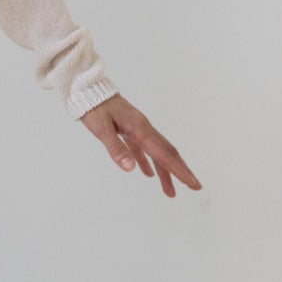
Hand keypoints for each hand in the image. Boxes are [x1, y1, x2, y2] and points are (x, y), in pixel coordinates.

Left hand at [79, 93, 201, 196]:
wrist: (87, 89)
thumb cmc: (94, 107)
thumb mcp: (102, 129)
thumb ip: (117, 149)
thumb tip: (131, 169)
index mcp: (140, 129)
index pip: (163, 155)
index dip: (179, 171)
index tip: (192, 183)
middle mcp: (144, 129)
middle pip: (167, 153)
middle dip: (181, 171)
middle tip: (194, 186)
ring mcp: (137, 129)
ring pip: (157, 153)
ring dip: (165, 172)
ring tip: (170, 191)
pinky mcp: (128, 130)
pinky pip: (142, 149)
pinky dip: (147, 162)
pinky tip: (148, 174)